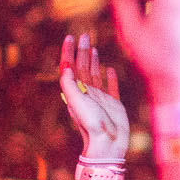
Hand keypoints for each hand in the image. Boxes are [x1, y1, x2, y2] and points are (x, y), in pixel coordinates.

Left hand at [59, 33, 129, 161]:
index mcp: (76, 91)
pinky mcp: (114, 105)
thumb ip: (69, 83)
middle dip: (83, 51)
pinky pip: (111, 87)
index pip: (71, 67)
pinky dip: (110, 77)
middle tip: (85, 35)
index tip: (70, 38)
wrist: (108, 143)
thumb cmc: (91, 124)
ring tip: (93, 48)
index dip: (69, 52)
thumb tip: (65, 64)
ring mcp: (101, 99)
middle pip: (83, 67)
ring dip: (93, 61)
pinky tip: (110, 69)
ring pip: (95, 75)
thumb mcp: (76, 102)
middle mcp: (87, 93)